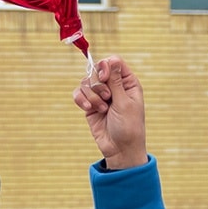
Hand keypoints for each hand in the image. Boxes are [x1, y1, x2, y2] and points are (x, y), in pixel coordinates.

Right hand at [73, 56, 148, 170]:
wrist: (120, 149)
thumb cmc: (128, 127)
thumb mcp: (124, 102)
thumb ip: (116, 81)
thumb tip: (112, 59)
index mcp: (127, 82)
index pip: (113, 62)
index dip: (105, 67)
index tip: (104, 79)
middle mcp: (114, 86)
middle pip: (96, 70)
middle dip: (98, 84)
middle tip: (107, 98)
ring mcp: (100, 95)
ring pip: (86, 82)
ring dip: (92, 95)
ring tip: (102, 109)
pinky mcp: (89, 104)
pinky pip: (78, 93)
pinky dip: (81, 99)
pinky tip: (88, 108)